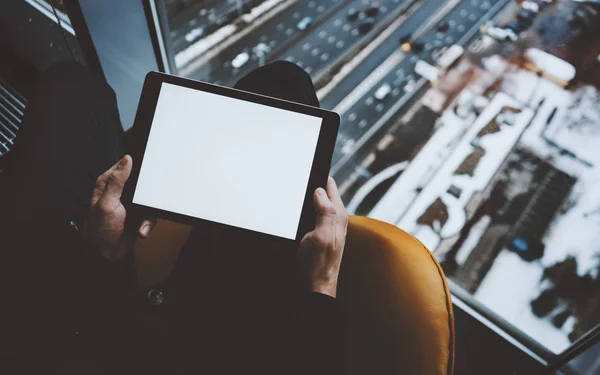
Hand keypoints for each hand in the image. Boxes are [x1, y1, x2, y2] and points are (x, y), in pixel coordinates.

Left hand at [82, 155, 155, 261]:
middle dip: (148, 194)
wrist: (105, 254)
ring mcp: (130, 204)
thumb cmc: (99, 229)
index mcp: (108, 184)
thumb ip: (117, 181)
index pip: (124, 167)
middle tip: (146, 203)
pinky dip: (147, 224)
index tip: (148, 170)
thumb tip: (126, 160)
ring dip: (147, 215)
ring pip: (149, 200)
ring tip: (141, 224)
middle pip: (142, 184)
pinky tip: (141, 230)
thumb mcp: (107, 202)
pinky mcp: (138, 216)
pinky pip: (151, 215)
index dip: (137, 167)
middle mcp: (120, 192)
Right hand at [297, 177, 347, 297]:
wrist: (315, 287)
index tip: (309, 165)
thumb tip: (321, 191)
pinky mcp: (320, 235)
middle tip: (298, 174)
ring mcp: (328, 227)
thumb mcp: (321, 236)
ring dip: (309, 196)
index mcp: (338, 216)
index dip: (321, 176)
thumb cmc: (318, 266)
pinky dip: (306, 209)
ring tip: (298, 188)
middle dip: (314, 184)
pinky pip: (314, 214)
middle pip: (324, 193)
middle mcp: (336, 219)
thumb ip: (325, 212)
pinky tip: (299, 210)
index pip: (330, 187)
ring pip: (319, 203)